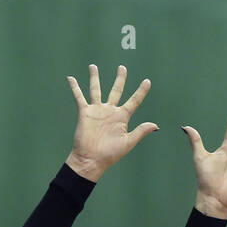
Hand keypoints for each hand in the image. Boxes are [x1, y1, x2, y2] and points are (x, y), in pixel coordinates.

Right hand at [64, 65, 156, 181]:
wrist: (91, 160)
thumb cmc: (110, 154)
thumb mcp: (128, 142)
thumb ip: (140, 131)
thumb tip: (155, 125)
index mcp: (122, 117)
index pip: (134, 101)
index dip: (141, 91)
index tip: (147, 81)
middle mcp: (110, 111)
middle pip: (116, 90)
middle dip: (119, 79)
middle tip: (122, 67)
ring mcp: (97, 111)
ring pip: (96, 90)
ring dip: (95, 78)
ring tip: (93, 66)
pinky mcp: (85, 113)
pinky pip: (79, 97)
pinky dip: (74, 87)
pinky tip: (70, 78)